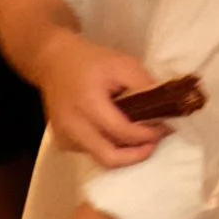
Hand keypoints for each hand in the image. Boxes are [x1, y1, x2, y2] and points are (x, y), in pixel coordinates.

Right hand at [37, 33, 169, 168]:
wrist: (53, 61)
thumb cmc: (91, 60)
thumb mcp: (123, 65)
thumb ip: (144, 87)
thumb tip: (165, 109)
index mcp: (88, 104)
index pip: (122, 132)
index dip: (147, 135)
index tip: (165, 128)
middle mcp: (72, 126)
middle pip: (108, 157)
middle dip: (136, 155)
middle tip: (154, 143)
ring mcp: (64, 137)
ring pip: (100, 157)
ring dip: (123, 152)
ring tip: (140, 136)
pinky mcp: (61, 141)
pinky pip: (90, 152)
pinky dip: (108, 147)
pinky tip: (118, 133)